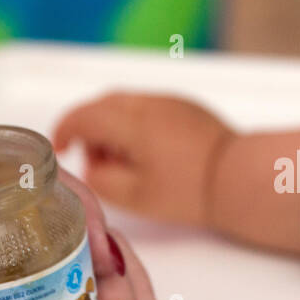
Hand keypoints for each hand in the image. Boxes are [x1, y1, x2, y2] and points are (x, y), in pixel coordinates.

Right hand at [53, 92, 234, 228]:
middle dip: (90, 127)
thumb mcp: (137, 196)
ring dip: (114, 125)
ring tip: (123, 161)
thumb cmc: (189, 192)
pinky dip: (136, 124)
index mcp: (133, 121)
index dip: (65, 129)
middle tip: (92, 159)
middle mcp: (150, 103)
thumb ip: (103, 180)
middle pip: (105, 103)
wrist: (240, 179)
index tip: (60, 148)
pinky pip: (150, 108)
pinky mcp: (189, 109)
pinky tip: (148, 153)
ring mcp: (172, 103)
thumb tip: (90, 168)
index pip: (86, 115)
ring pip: (128, 104)